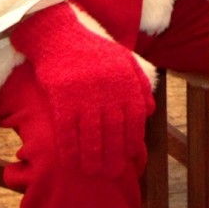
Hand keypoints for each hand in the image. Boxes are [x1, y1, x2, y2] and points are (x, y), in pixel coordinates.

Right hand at [9, 4, 154, 177]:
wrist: (58, 34)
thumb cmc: (92, 50)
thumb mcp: (123, 59)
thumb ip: (139, 83)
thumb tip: (149, 111)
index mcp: (125, 80)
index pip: (134, 118)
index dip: (132, 140)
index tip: (130, 156)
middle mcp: (108, 88)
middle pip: (114, 131)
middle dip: (113, 155)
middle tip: (112, 173)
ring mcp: (85, 93)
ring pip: (91, 135)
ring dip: (92, 157)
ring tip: (92, 172)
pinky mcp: (62, 97)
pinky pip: (67, 129)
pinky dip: (69, 148)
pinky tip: (70, 161)